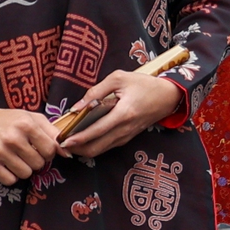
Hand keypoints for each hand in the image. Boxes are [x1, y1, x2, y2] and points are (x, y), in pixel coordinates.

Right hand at [0, 107, 57, 184]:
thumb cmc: (9, 120)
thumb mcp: (31, 118)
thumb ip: (52, 132)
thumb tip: (67, 152)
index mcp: (26, 125)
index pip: (51, 150)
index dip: (49, 152)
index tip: (41, 149)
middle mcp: (13, 138)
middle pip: (39, 164)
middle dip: (36, 161)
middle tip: (27, 153)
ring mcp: (0, 151)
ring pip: (26, 174)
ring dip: (24, 169)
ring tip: (17, 158)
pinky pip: (10, 180)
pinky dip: (11, 176)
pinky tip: (7, 165)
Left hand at [58, 70, 186, 158]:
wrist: (168, 97)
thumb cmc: (144, 84)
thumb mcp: (119, 78)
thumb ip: (96, 91)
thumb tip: (77, 107)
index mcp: (123, 113)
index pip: (97, 130)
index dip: (79, 137)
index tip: (63, 140)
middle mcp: (125, 129)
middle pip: (96, 147)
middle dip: (77, 149)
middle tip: (61, 144)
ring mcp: (127, 136)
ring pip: (101, 150)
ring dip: (83, 149)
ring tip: (67, 142)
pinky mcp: (127, 138)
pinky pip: (107, 146)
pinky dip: (93, 145)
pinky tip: (82, 139)